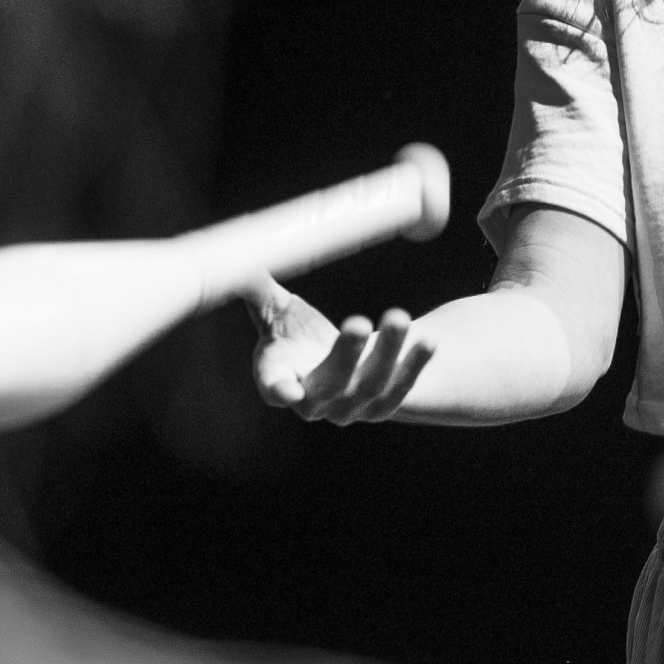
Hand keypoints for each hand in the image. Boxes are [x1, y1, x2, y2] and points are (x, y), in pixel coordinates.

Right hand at [244, 278, 434, 423]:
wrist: (344, 361)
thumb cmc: (300, 335)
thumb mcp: (277, 311)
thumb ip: (256, 288)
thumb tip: (234, 256)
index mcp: (280, 379)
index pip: (275, 388)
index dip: (279, 389)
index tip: (286, 388)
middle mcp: (316, 400)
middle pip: (331, 384)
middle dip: (345, 356)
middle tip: (358, 321)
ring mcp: (352, 406)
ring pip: (372, 383)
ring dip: (387, 352)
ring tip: (398, 316)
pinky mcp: (384, 405)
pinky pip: (402, 386)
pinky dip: (415, 365)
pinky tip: (429, 340)